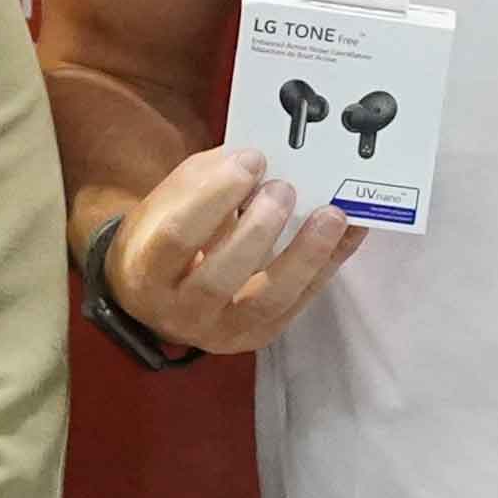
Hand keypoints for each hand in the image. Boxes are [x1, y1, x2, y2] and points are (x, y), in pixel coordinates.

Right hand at [104, 147, 360, 353]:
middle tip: (284, 188)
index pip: (177, 237)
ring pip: (266, 301)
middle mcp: (179, 312)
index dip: (215, 197)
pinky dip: (327, 267)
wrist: (156, 295)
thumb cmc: (162, 237)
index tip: (251, 160)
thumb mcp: (170, 202)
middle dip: (258, 230)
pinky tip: (350, 233)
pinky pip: (298, 304)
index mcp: (147, 271)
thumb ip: (207, 181)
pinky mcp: (258, 336)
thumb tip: (259, 161)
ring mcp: (221, 332)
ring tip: (332, 215)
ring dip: (304, 256)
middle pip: (219, 277)